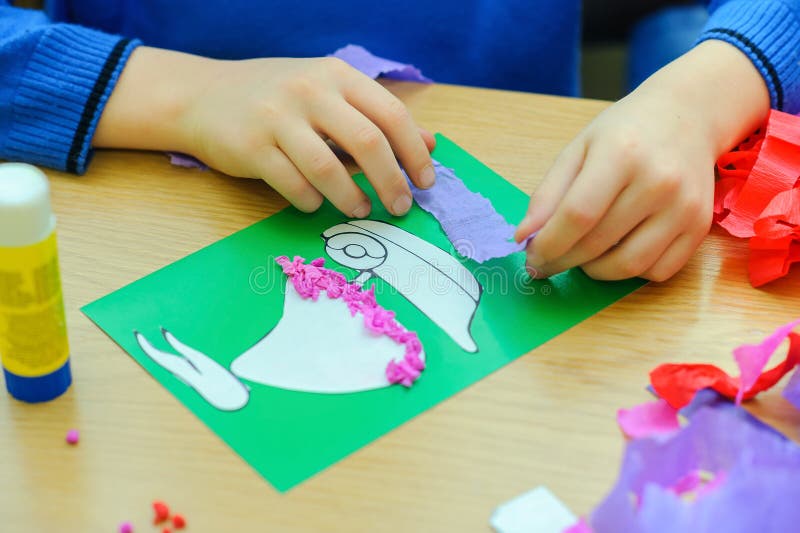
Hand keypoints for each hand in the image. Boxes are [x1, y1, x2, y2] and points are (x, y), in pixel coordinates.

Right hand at [95, 47, 435, 216]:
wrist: (203, 97)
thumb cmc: (278, 99)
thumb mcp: (330, 95)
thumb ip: (377, 117)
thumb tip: (431, 144)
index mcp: (336, 75)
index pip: (391, 114)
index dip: (415, 153)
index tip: (425, 182)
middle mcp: (309, 91)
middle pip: (368, 142)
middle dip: (392, 182)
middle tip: (401, 207)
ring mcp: (277, 118)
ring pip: (329, 168)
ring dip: (352, 198)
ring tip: (361, 211)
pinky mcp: (250, 147)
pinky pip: (293, 185)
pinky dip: (311, 201)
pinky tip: (317, 204)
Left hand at [514, 40, 769, 281]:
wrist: (688, 116)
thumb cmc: (625, 133)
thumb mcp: (578, 149)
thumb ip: (548, 194)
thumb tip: (524, 237)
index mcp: (621, 154)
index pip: (577, 215)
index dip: (548, 244)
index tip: (531, 257)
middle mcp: (658, 181)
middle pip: (598, 243)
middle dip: (562, 261)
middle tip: (545, 263)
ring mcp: (684, 207)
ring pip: (628, 266)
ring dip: (594, 271)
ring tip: (580, 257)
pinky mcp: (700, 227)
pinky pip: (658, 271)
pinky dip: (630, 273)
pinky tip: (616, 253)